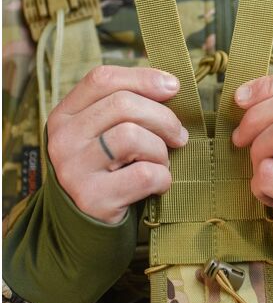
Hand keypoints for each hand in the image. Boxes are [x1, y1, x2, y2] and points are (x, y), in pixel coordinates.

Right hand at [47, 65, 187, 223]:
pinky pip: (144, 174)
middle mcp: (63, 139)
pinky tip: (158, 184)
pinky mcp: (93, 199)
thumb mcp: (104, 134)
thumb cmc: (106, 170)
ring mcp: (74, 170)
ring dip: (160, 150)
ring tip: (160, 162)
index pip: (102, 79)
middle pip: (123, 104)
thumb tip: (170, 85)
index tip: (173, 86)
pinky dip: (162, 178)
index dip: (143, 78)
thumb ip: (125, 109)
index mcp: (64, 115)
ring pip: (132, 136)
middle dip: (163, 118)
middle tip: (178, 136)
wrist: (83, 224)